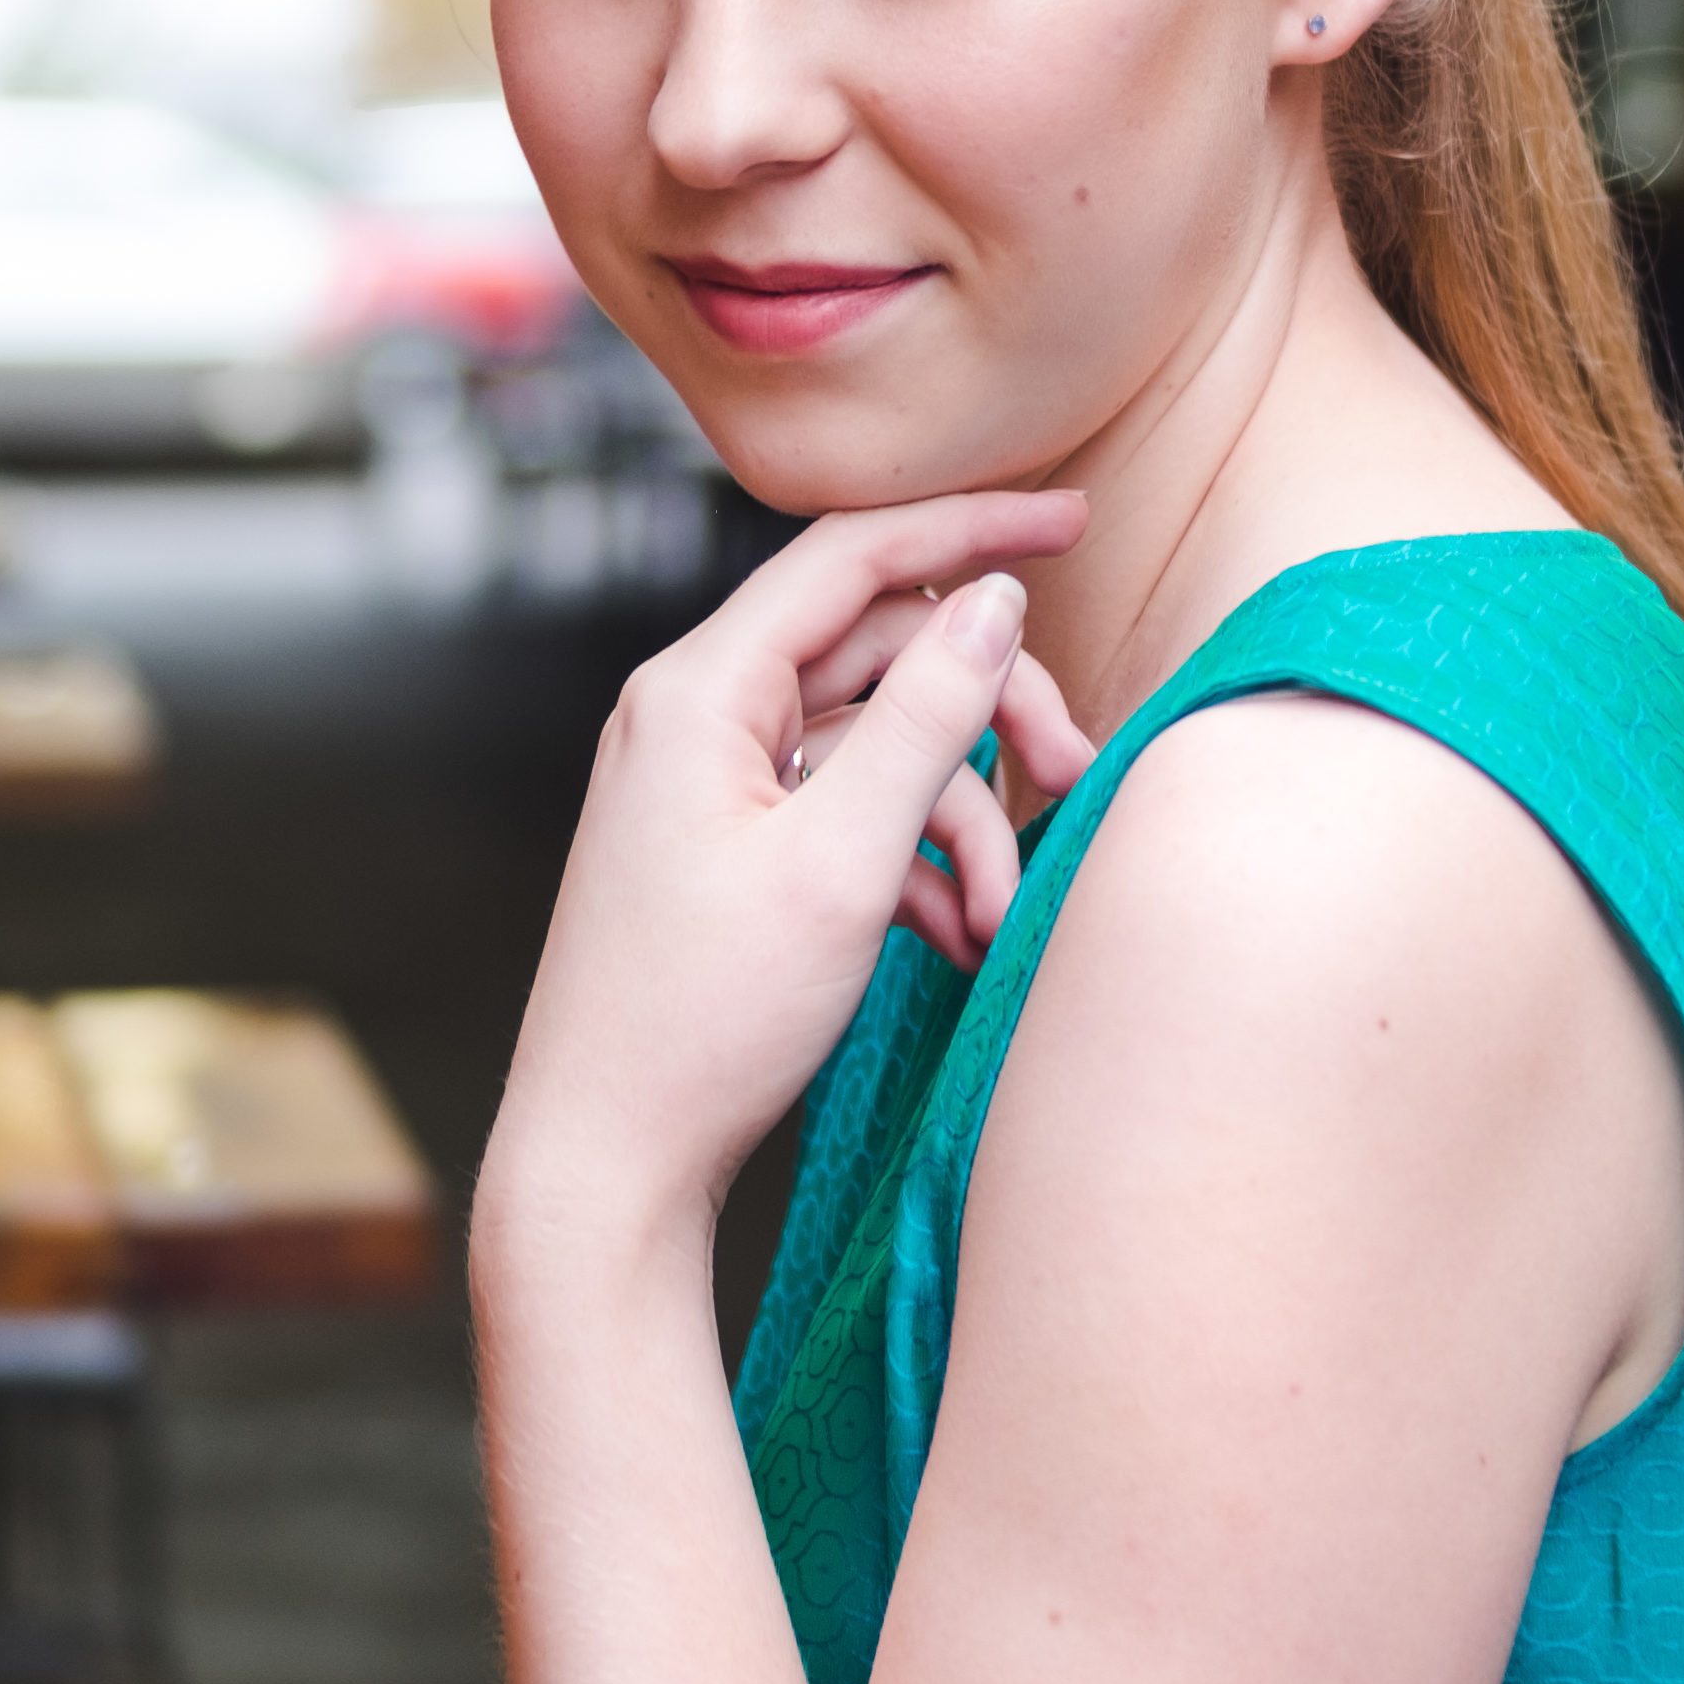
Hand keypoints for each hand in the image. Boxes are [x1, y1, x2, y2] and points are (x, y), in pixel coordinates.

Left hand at [493, 496, 1093, 1227]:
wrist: (605, 1165)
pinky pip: (848, 817)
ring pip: (878, 750)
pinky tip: (956, 940)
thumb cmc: (702, 1021)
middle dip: (990, 715)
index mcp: (699, 691)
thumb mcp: (842, 861)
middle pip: (881, 657)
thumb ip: (928, 718)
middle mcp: (696, 718)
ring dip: (961, 821)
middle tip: (1078, 773)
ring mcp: (711, 788)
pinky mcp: (732, 854)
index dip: (972, 526)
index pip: (854, 556)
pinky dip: (914, 866)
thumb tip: (994, 600)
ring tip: (999, 919)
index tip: (1075, 518)